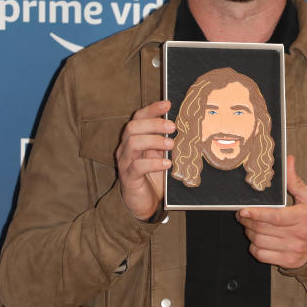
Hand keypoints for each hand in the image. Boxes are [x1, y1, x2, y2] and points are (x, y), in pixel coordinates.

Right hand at [115, 100, 173, 220]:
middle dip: (154, 124)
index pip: (138, 118)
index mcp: (133, 139)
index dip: (152, 109)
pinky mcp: (128, 178)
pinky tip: (167, 164)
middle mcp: (125, 148)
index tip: (168, 104)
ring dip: (154, 141)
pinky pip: (137, 167)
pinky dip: (153, 163)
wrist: (143, 203)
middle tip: (173, 127)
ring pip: (133, 143)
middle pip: (133, 128)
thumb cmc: (153, 176)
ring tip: (171, 145)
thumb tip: (182, 126)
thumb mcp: (160, 155)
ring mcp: (125, 163)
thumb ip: (164, 142)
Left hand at [237, 155, 306, 268]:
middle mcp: (299, 236)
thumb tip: (288, 160)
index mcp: (304, 217)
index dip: (257, 214)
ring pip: (260, 241)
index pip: (276, 217)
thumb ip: (294, 180)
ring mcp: (293, 250)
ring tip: (248, 224)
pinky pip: (262, 255)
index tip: (243, 210)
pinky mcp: (288, 261)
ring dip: (249, 232)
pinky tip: (256, 239)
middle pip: (264, 229)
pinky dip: (254, 247)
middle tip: (242, 214)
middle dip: (248, 221)